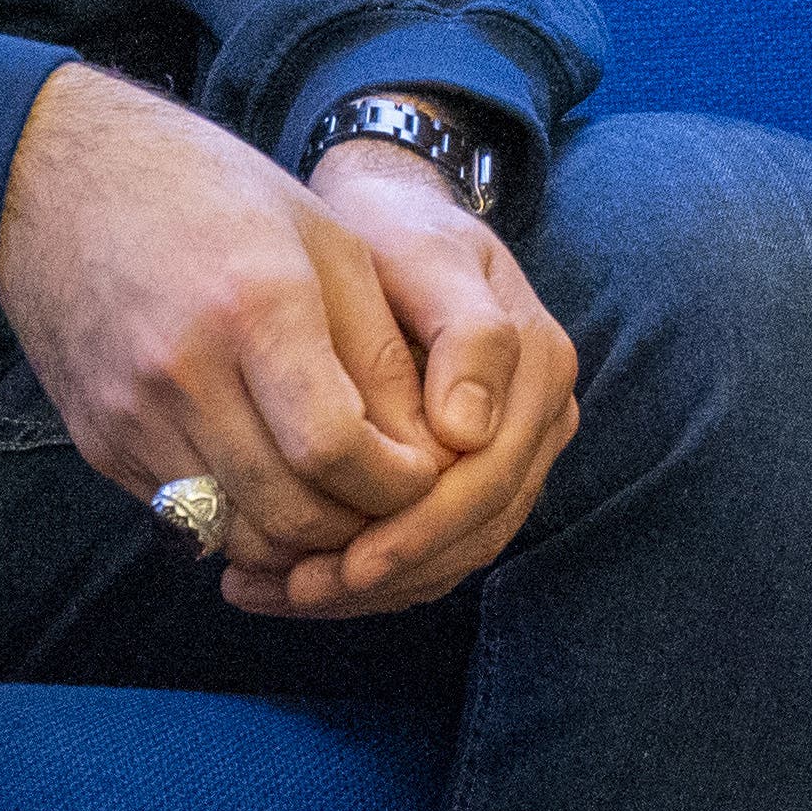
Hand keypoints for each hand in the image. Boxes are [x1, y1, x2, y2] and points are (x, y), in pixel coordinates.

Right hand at [0, 67, 453, 595]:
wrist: (59, 182)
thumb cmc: (212, 194)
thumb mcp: (322, 240)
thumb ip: (377, 350)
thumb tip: (426, 452)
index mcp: (255, 306)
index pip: (335, 448)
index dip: (395, 483)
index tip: (424, 474)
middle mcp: (184, 372)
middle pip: (289, 510)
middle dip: (357, 527)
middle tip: (391, 504)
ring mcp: (131, 416)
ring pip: (239, 533)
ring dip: (300, 538)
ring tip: (338, 500)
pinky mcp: (100, 444)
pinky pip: (187, 517)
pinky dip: (241, 516)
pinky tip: (270, 478)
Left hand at [267, 143, 581, 619]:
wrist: (392, 217)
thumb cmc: (397, 229)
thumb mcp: (426, 256)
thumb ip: (464, 332)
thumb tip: (466, 435)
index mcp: (538, 366)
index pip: (484, 480)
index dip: (415, 532)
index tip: (341, 562)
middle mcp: (539, 417)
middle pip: (473, 532)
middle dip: (384, 575)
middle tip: (294, 594)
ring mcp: (514, 450)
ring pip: (454, 552)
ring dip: (369, 587)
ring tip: (273, 593)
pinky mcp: (475, 473)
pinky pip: (435, 544)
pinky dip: (369, 574)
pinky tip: (292, 580)